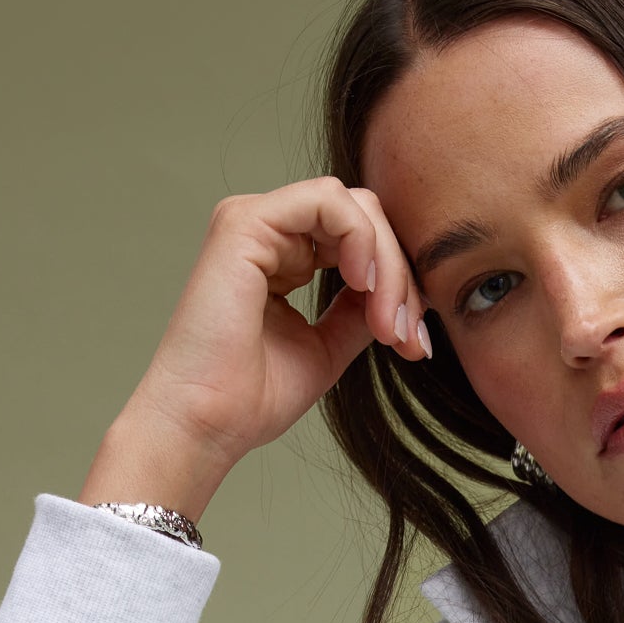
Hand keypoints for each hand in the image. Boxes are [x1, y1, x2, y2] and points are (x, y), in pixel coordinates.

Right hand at [79, 179, 429, 525]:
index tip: (413, 345)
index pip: (363, 242)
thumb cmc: (253, 397)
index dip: (400, 286)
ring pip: (355, 207)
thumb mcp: (329, 347)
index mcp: (285, 257)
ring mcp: (256, 221)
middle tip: (406, 337)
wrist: (209, 421)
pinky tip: (363, 284)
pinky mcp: (245, 222)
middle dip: (401, 277)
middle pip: (366, 219)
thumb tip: (401, 296)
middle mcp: (269, 231)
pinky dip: (361, 239)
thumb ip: (360, 312)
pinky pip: (328, 201)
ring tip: (385, 323)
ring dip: (387, 265)